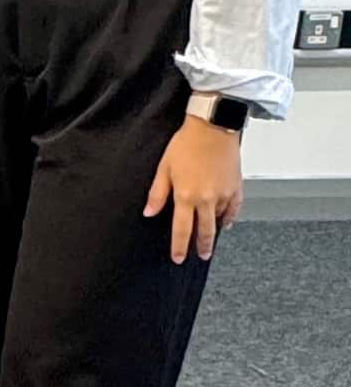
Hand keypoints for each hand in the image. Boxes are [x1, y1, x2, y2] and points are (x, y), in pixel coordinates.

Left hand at [144, 115, 244, 262]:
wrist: (212, 129)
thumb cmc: (186, 144)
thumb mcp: (164, 168)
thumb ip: (157, 194)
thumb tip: (149, 212)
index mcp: (186, 196)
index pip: (181, 229)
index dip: (179, 247)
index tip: (178, 258)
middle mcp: (207, 200)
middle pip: (204, 231)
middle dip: (202, 246)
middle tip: (201, 256)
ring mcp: (224, 195)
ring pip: (219, 221)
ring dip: (214, 231)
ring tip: (209, 240)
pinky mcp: (237, 188)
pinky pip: (234, 210)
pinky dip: (230, 218)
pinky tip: (225, 222)